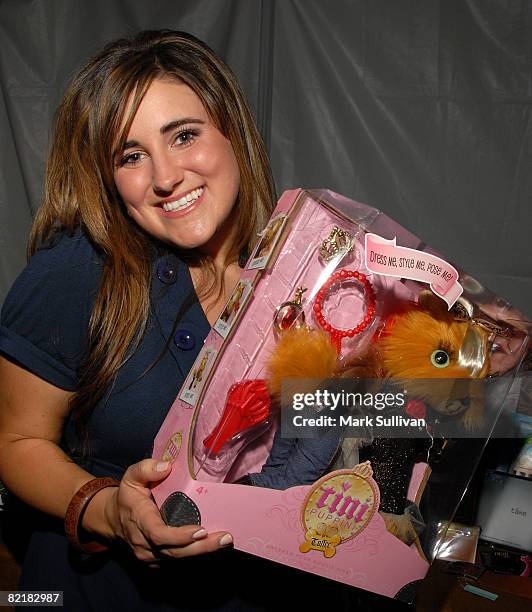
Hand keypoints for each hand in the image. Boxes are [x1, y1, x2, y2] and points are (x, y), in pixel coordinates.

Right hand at [103, 459, 232, 562]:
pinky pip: (178, 559)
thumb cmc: (128, 495)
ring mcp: (150, 555)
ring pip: (179, 558)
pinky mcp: (158, 560)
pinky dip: (196, 553)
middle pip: (175, 551)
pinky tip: (214, 544)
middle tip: (225, 537)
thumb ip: (146, 468)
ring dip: (204, 551)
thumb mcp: (131, 476)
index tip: (201, 530)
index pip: (159, 534)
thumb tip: (166, 467)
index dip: (180, 536)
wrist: (113, 519)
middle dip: (202, 547)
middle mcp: (144, 543)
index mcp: (139, 521)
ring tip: (225, 540)